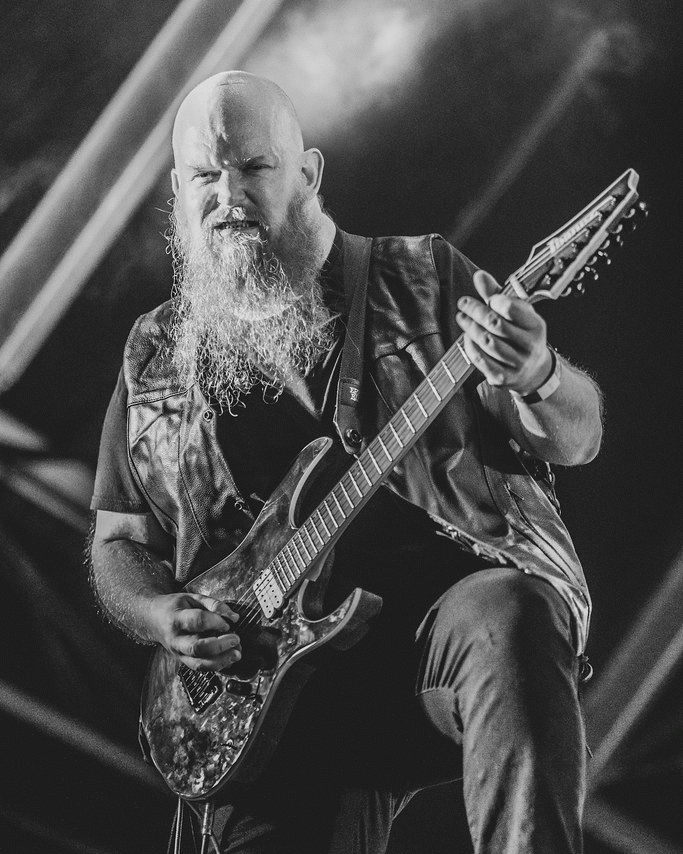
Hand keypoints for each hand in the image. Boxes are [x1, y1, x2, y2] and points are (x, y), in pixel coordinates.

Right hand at [148, 592, 240, 670]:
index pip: (197, 621)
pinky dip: (217, 666)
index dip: (216, 622)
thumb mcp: (192, 597)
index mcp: (176, 618)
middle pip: (197, 647)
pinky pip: (201, 668)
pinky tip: (229, 660)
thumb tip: (234, 617)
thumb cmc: (175, 607)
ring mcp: (178, 653)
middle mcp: (176, 639)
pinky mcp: (183, 661)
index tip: (229, 622)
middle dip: (220, 645)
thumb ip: (214, 604)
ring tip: (237, 653)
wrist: (153, 619)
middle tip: (236, 639)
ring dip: (221, 661)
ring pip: (199, 663)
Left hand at [456, 270, 552, 395]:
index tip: (489, 298)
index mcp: (536, 326)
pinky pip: (482, 361)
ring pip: (488, 343)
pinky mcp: (503, 377)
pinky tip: (467, 337)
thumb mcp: (517, 313)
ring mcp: (517, 364)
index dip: (496, 300)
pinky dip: (471, 347)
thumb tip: (479, 276)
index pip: (513, 308)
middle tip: (463, 304)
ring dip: (470, 328)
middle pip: (496, 324)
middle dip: (475, 311)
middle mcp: (530, 346)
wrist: (533, 372)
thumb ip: (497, 294)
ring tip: (462, 318)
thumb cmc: (521, 335)